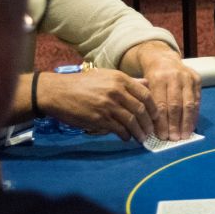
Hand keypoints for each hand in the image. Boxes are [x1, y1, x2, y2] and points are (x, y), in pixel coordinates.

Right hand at [38, 68, 157, 141]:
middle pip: (141, 109)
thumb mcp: (106, 75)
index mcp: (120, 79)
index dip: (153, 108)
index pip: (146, 94)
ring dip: (139, 132)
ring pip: (131, 121)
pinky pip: (118, 129)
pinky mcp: (99, 119)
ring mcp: (108, 105)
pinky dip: (125, 135)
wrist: (58, 92)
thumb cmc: (83, 84)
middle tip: (150, 131)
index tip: (156, 116)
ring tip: (141, 138)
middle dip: (148, 123)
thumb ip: (128, 81)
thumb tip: (147, 85)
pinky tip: (126, 138)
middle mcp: (116, 91)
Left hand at [141, 51, 201, 140]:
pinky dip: (194, 115)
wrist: (163, 59)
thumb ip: (149, 104)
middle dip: (175, 124)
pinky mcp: (197, 79)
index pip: (161, 104)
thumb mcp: (145, 86)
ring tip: (184, 136)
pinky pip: (197, 100)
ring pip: (189, 103)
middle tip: (174, 139)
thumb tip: (151, 130)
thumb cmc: (151, 78)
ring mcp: (188, 77)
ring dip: (187, 122)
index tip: (162, 136)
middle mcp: (174, 77)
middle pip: (175, 105)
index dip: (162, 122)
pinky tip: (191, 126)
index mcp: (158, 78)